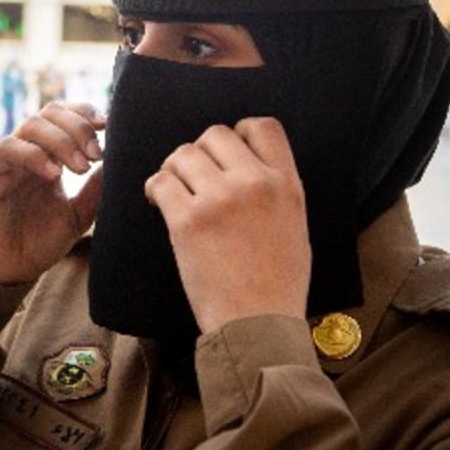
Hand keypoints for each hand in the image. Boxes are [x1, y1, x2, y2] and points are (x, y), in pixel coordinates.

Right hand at [0, 102, 104, 283]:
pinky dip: (33, 154)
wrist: (11, 272)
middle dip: (78, 127)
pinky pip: (7, 149)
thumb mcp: (78, 215)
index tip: (108, 126)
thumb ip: (94, 189)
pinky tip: (53, 174)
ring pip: (30, 125)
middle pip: (50, 112)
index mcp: (48, 156)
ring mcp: (6, 162)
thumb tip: (118, 162)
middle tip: (96, 154)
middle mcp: (27, 152)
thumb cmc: (40, 243)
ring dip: (60, 140)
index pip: (64, 116)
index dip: (85, 113)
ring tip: (79, 167)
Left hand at [144, 118, 310, 333]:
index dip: (239, 132)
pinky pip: (160, 181)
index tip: (226, 154)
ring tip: (175, 190)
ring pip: (183, 154)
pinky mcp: (187, 220)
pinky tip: (158, 202)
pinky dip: (154, 189)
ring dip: (175, 168)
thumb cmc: (277, 283)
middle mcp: (254, 183)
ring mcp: (219, 199)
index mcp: (286, 184)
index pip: (263, 126)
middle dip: (201, 151)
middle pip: (215, 134)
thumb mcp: (295, 224)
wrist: (257, 323)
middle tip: (195, 177)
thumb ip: (276, 188)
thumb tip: (248, 163)